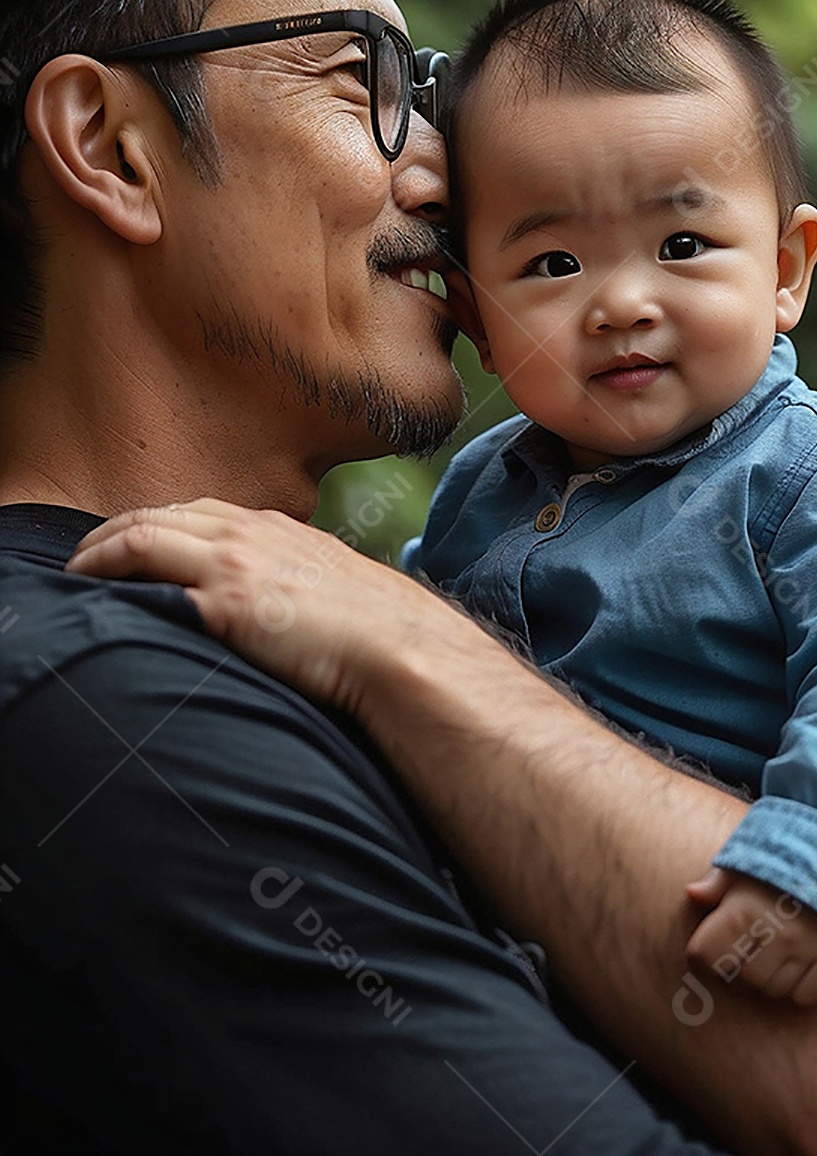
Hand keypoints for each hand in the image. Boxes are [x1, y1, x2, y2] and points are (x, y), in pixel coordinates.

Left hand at [66, 498, 461, 719]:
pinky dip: (112, 580)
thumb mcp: (329, 586)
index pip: (195, 511)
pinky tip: (95, 600)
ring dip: (98, 551)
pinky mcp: (226, 601)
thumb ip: (293, 582)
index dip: (152, 523)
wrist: (400, 647)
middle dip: (110, 532)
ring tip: (74, 574)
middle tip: (81, 558)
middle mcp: (250, 533)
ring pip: (141, 534)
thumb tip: (275, 608)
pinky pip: (149, 577)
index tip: (126, 544)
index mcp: (275, 528)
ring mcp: (235, 562)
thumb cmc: (375, 631)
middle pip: (158, 514)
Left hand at [686, 866, 816, 1005]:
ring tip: (773, 956)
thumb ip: (717, 882)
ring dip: (769, 980)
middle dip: (738, 970)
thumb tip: (691, 894)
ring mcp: (804, 949)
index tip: (710, 949)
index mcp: (742, 908)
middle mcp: (772, 934)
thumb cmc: (788, 856)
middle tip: (745, 953)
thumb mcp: (747, 859)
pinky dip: (799, 988)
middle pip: (741, 979)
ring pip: (773, 990)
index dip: (702, 956)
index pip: (703, 956)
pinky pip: (806, 995)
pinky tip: (799, 965)